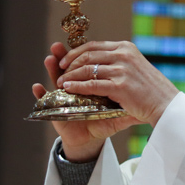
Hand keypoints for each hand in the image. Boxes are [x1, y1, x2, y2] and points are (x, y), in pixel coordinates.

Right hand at [32, 42, 140, 161]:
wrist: (88, 137)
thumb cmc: (102, 122)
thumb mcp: (118, 114)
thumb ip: (130, 108)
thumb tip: (148, 104)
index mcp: (90, 82)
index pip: (87, 65)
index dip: (85, 57)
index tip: (86, 48)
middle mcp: (74, 84)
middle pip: (69, 66)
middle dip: (64, 57)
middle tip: (59, 46)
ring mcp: (62, 94)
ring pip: (55, 77)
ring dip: (51, 68)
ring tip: (49, 58)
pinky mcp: (53, 107)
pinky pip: (44, 99)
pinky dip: (39, 94)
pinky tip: (36, 88)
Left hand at [55, 40, 179, 127]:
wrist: (166, 104)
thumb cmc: (150, 89)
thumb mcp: (135, 67)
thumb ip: (118, 61)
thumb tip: (98, 61)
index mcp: (125, 48)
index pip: (93, 45)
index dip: (75, 52)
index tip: (65, 60)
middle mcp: (123, 55)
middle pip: (87, 55)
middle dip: (70, 63)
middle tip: (60, 72)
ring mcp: (122, 69)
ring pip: (87, 69)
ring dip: (70, 76)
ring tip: (60, 83)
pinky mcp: (120, 85)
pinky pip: (92, 84)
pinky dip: (77, 86)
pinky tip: (69, 89)